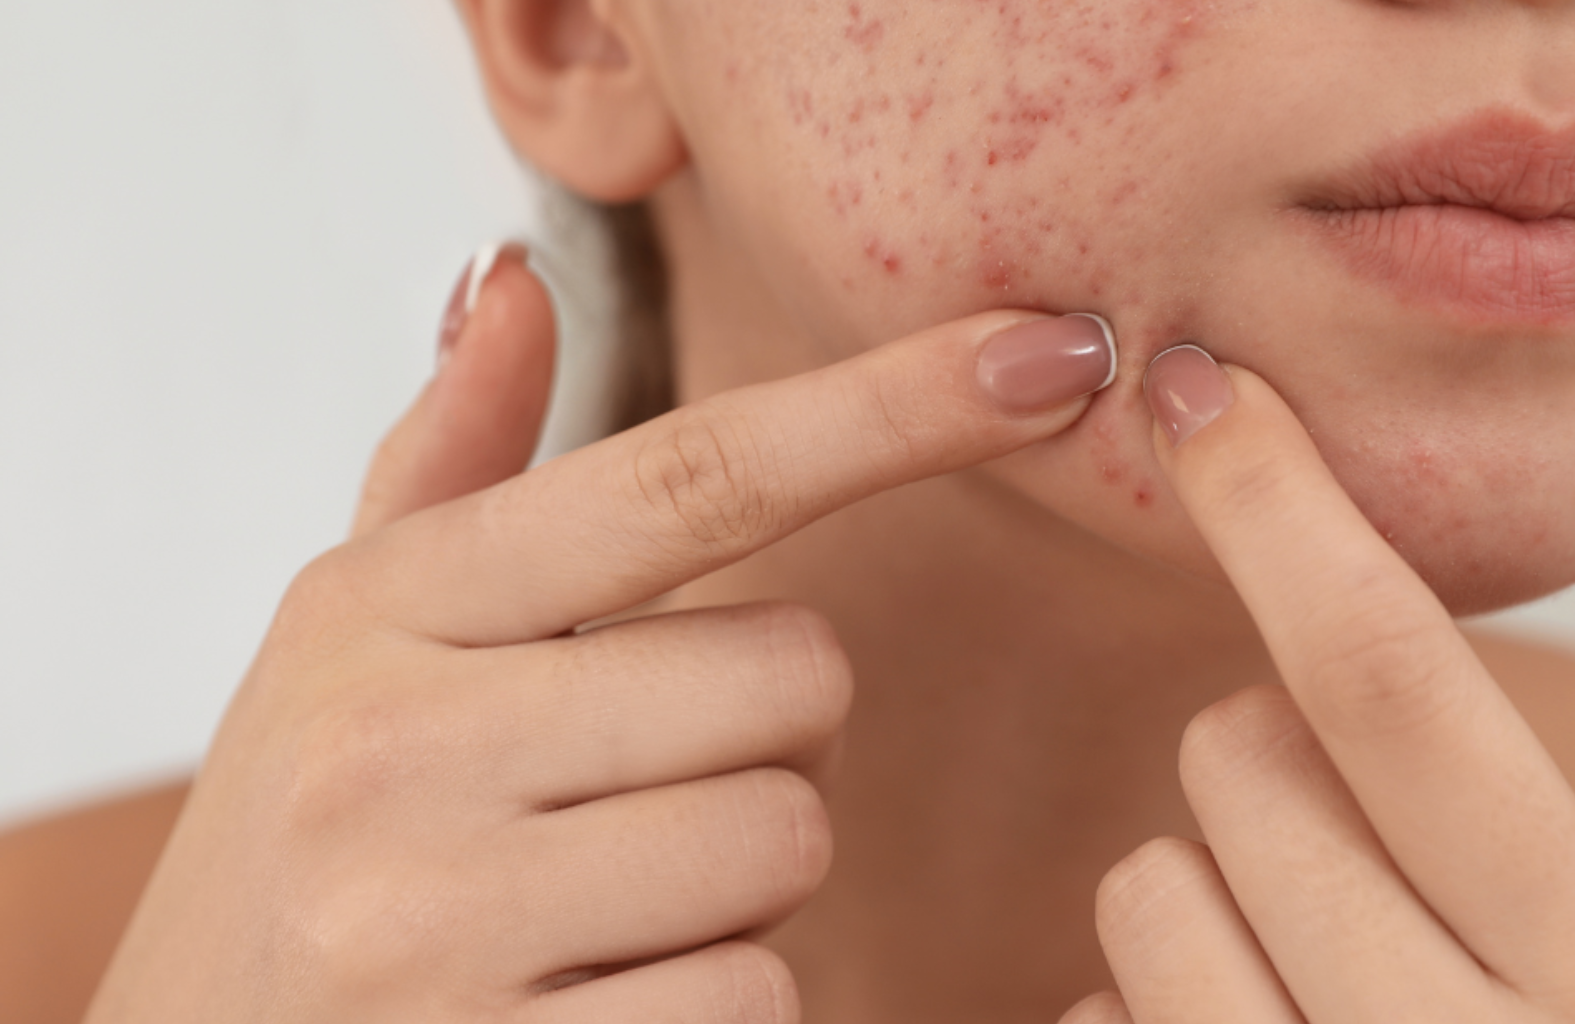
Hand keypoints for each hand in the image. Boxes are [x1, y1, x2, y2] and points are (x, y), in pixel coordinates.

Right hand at [83, 245, 1115, 1021]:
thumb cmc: (302, 837)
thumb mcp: (344, 638)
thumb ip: (445, 464)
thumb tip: (512, 275)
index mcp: (390, 611)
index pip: (690, 479)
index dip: (888, 409)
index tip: (1051, 353)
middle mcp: (402, 749)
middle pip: (795, 680)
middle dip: (767, 741)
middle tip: (637, 789)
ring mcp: (438, 922)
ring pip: (786, 846)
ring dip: (741, 884)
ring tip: (602, 905)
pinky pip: (755, 1005)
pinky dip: (716, 1005)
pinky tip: (597, 1002)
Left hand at [1068, 347, 1574, 1023]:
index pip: (1391, 684)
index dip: (1279, 511)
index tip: (1202, 394)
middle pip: (1239, 756)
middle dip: (1282, 759)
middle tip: (1374, 850)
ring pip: (1147, 884)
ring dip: (1216, 893)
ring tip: (1326, 972)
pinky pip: (1097, 1009)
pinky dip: (1158, 1007)